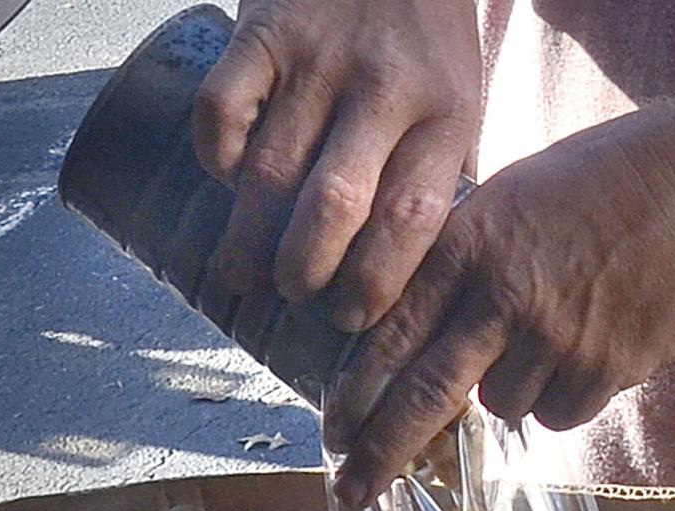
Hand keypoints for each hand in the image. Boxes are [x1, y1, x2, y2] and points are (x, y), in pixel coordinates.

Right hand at [192, 0, 480, 328]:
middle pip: (334, 206)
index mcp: (445, 114)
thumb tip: (412, 277)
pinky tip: (226, 183)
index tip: (350, 318)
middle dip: (305, 271)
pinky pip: (221, 111)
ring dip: (250, 239)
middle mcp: (383, 88)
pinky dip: (215, 160)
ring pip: (271, 170)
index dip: (374, 284)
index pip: (408, 221)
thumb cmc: (426, 38)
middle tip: (295, 295)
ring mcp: (318, 57)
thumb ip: (438, 177)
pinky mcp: (263, 29)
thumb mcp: (458, 101)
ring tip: (246, 274)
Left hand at [326, 102, 674, 507]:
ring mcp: (557, 336)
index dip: (355, 393)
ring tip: (556, 330)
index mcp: (469, 245)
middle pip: (427, 395)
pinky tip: (593, 344)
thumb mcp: (510, 200)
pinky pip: (559, 415)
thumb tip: (413, 339)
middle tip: (352, 494)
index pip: (391, 333)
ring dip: (514, 388)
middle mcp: (502, 295)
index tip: (332, 435)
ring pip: (504, 406)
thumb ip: (461, 264)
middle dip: (382, 453)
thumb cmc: (599, 185)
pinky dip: (565, 396)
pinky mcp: (607, 367)